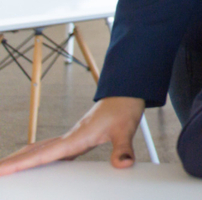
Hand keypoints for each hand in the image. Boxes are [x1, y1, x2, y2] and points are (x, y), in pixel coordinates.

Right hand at [0, 96, 145, 175]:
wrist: (126, 94)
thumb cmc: (124, 109)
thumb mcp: (126, 129)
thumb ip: (123, 148)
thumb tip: (123, 164)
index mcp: (75, 137)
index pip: (43, 154)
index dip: (21, 164)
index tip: (1, 170)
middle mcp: (69, 138)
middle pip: (34, 152)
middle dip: (13, 162)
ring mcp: (71, 138)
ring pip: (40, 150)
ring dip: (23, 159)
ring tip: (7, 169)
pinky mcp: (77, 138)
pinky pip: (52, 151)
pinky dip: (39, 158)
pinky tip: (37, 166)